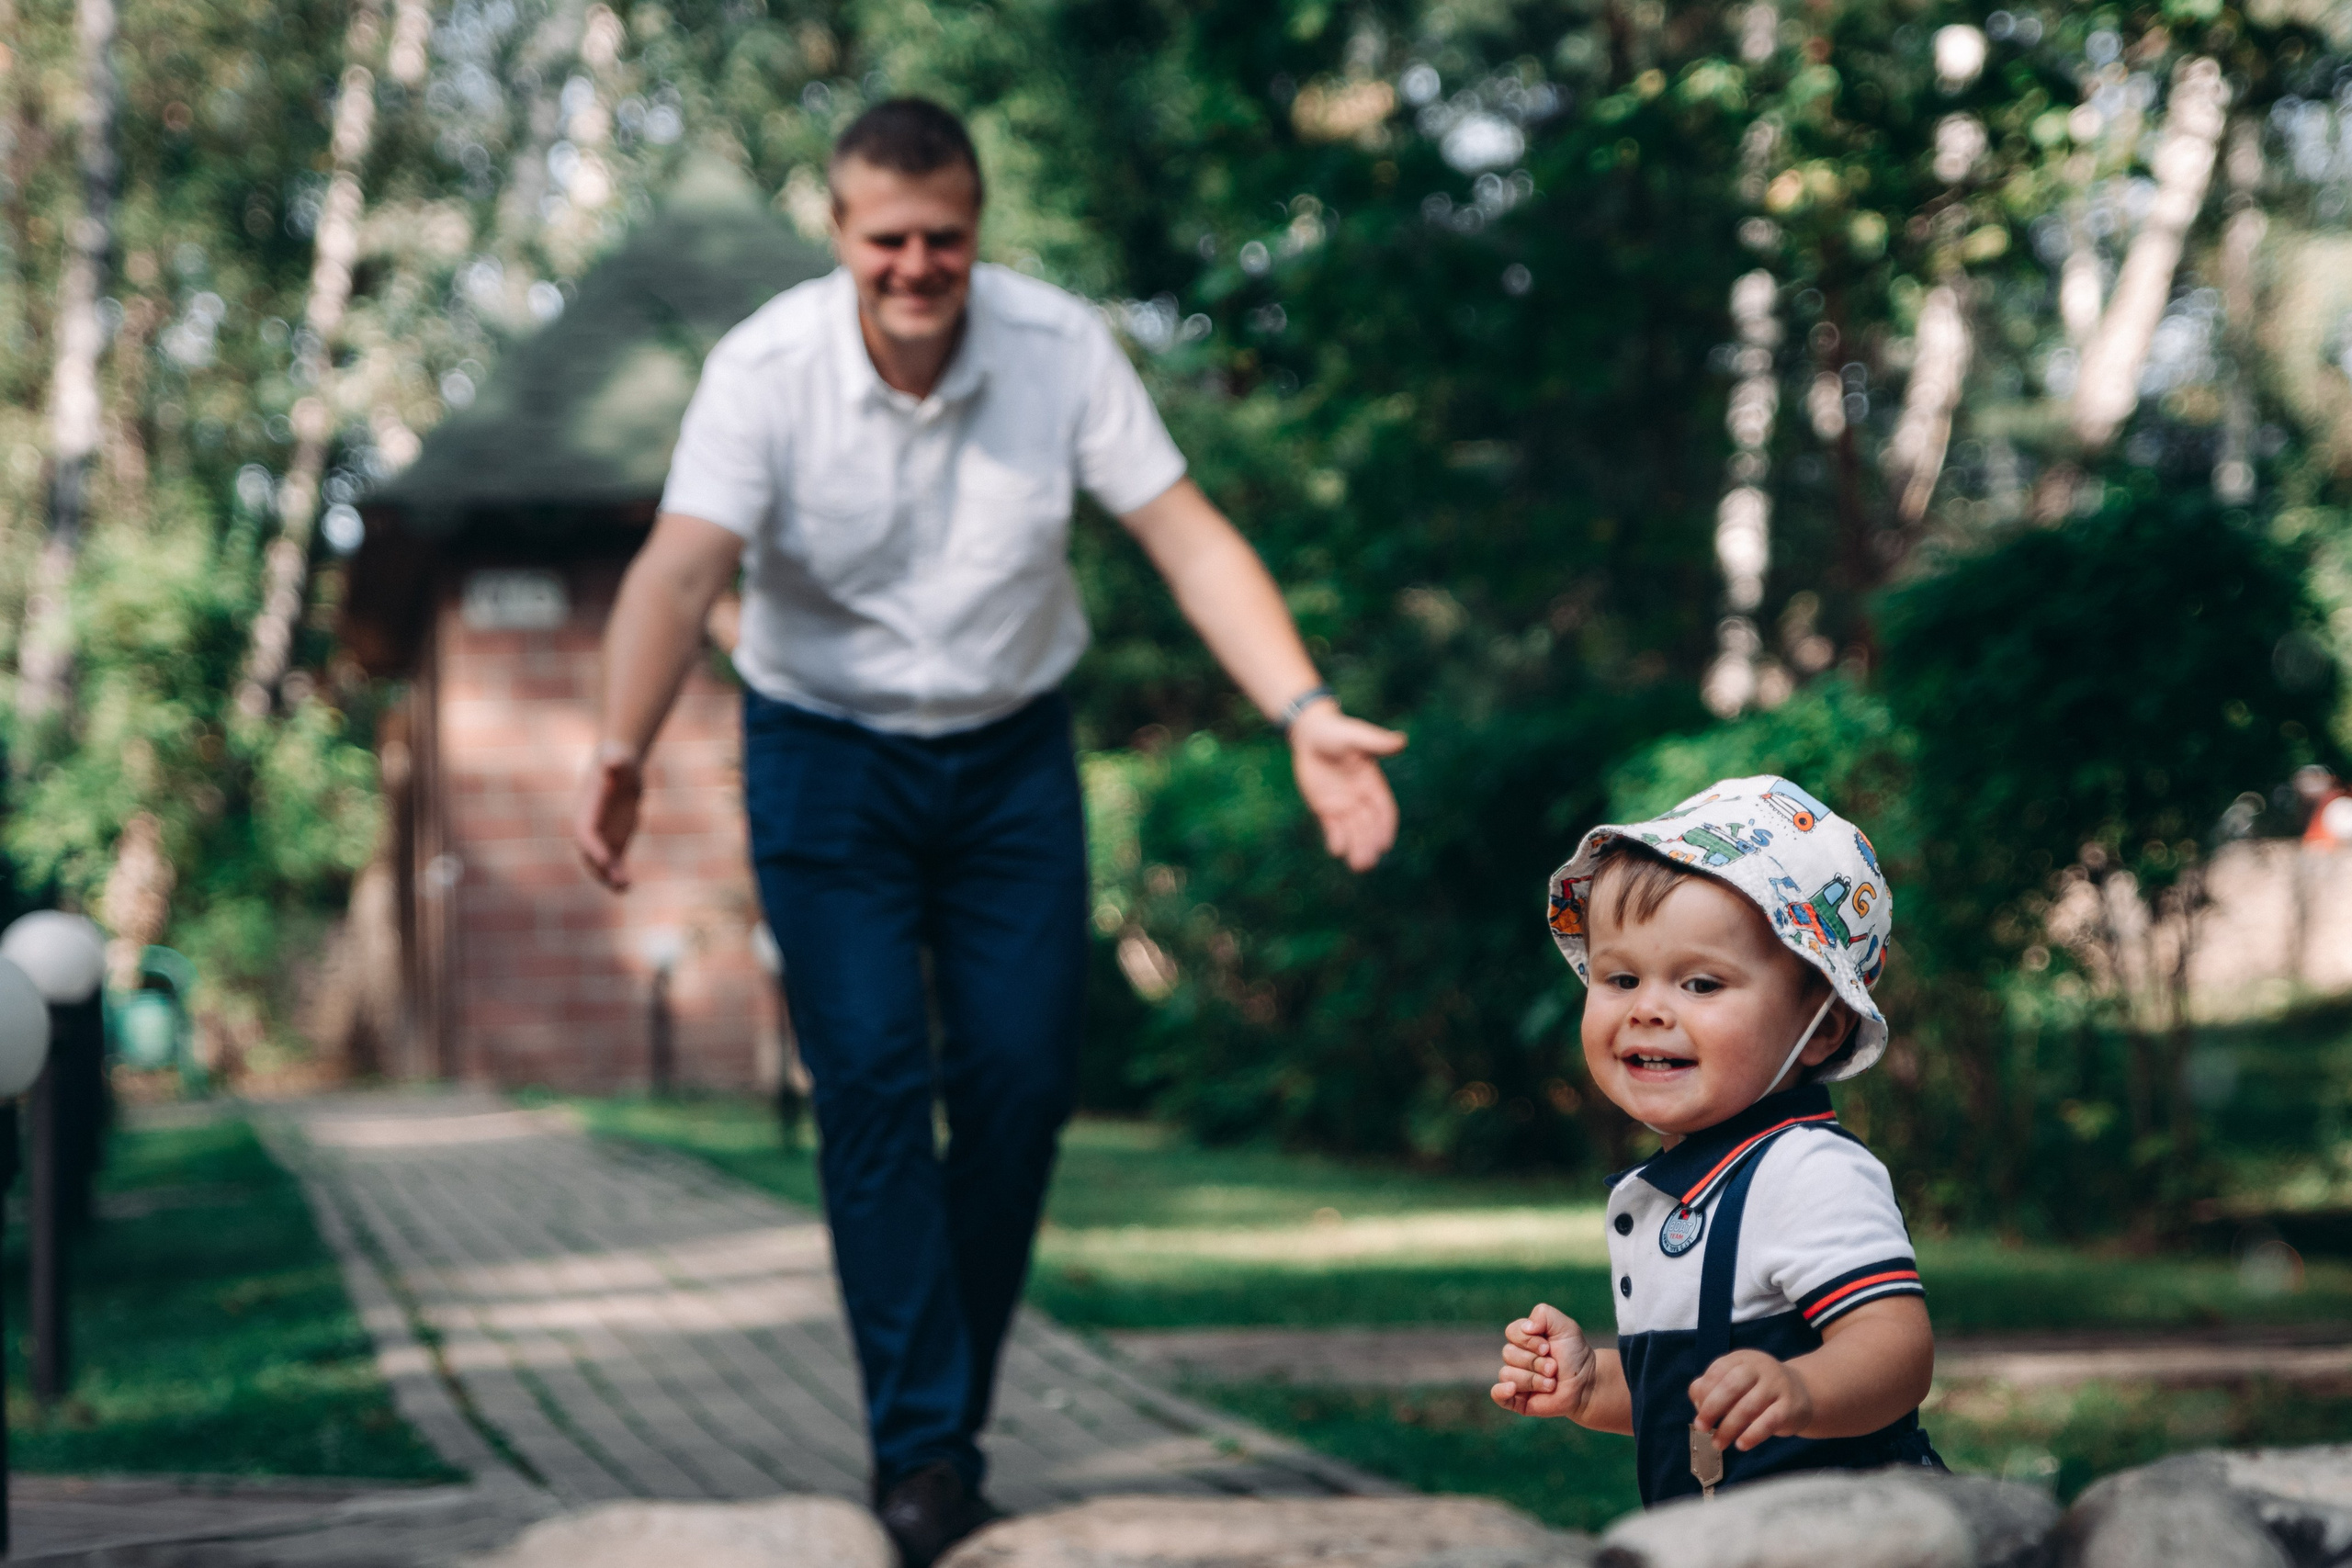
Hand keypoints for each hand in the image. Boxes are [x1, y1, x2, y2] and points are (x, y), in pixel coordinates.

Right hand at [573, 744, 644, 890]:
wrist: (620, 767)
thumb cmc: (617, 761)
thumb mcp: (618, 759)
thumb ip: (616, 762)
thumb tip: (614, 761)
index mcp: (586, 811)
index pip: (586, 833)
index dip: (594, 847)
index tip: (607, 860)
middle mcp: (590, 828)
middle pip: (591, 854)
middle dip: (602, 869)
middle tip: (618, 881)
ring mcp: (602, 836)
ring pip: (601, 863)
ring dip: (610, 877)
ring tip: (625, 888)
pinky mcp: (615, 840)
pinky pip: (614, 862)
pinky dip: (619, 874)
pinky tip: (628, 887)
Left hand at [1287, 702, 1405, 871]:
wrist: (1311, 734)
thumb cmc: (1337, 731)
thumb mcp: (1357, 736)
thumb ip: (1376, 742)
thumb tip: (1401, 742)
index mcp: (1373, 784)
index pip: (1384, 810)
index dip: (1385, 827)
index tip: (1385, 844)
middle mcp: (1361, 798)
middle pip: (1369, 826)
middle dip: (1369, 844)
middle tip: (1368, 862)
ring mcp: (1344, 804)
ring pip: (1353, 831)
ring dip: (1357, 848)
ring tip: (1359, 866)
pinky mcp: (1325, 807)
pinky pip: (1332, 828)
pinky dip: (1335, 840)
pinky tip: (1336, 850)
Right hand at [1492, 1302, 1592, 1418]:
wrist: (1586, 1384)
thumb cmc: (1574, 1354)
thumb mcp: (1565, 1327)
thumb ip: (1544, 1315)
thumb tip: (1525, 1327)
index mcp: (1523, 1338)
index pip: (1512, 1332)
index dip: (1529, 1341)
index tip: (1548, 1348)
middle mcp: (1516, 1357)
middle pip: (1509, 1354)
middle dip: (1536, 1362)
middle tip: (1554, 1368)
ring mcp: (1515, 1378)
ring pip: (1508, 1374)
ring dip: (1534, 1379)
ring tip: (1551, 1383)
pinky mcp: (1517, 1399)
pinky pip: (1497, 1395)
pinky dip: (1501, 1391)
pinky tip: (1512, 1389)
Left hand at [1690, 1350, 1813, 1451]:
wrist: (1801, 1393)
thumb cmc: (1757, 1389)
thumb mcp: (1735, 1380)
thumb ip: (1712, 1387)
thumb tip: (1697, 1401)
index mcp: (1742, 1358)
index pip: (1718, 1370)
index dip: (1704, 1392)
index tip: (1698, 1410)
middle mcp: (1760, 1367)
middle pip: (1731, 1386)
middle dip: (1712, 1409)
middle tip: (1702, 1428)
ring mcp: (1777, 1385)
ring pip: (1748, 1407)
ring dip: (1729, 1428)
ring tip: (1718, 1443)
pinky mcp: (1790, 1406)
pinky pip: (1769, 1421)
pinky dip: (1753, 1435)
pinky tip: (1741, 1445)